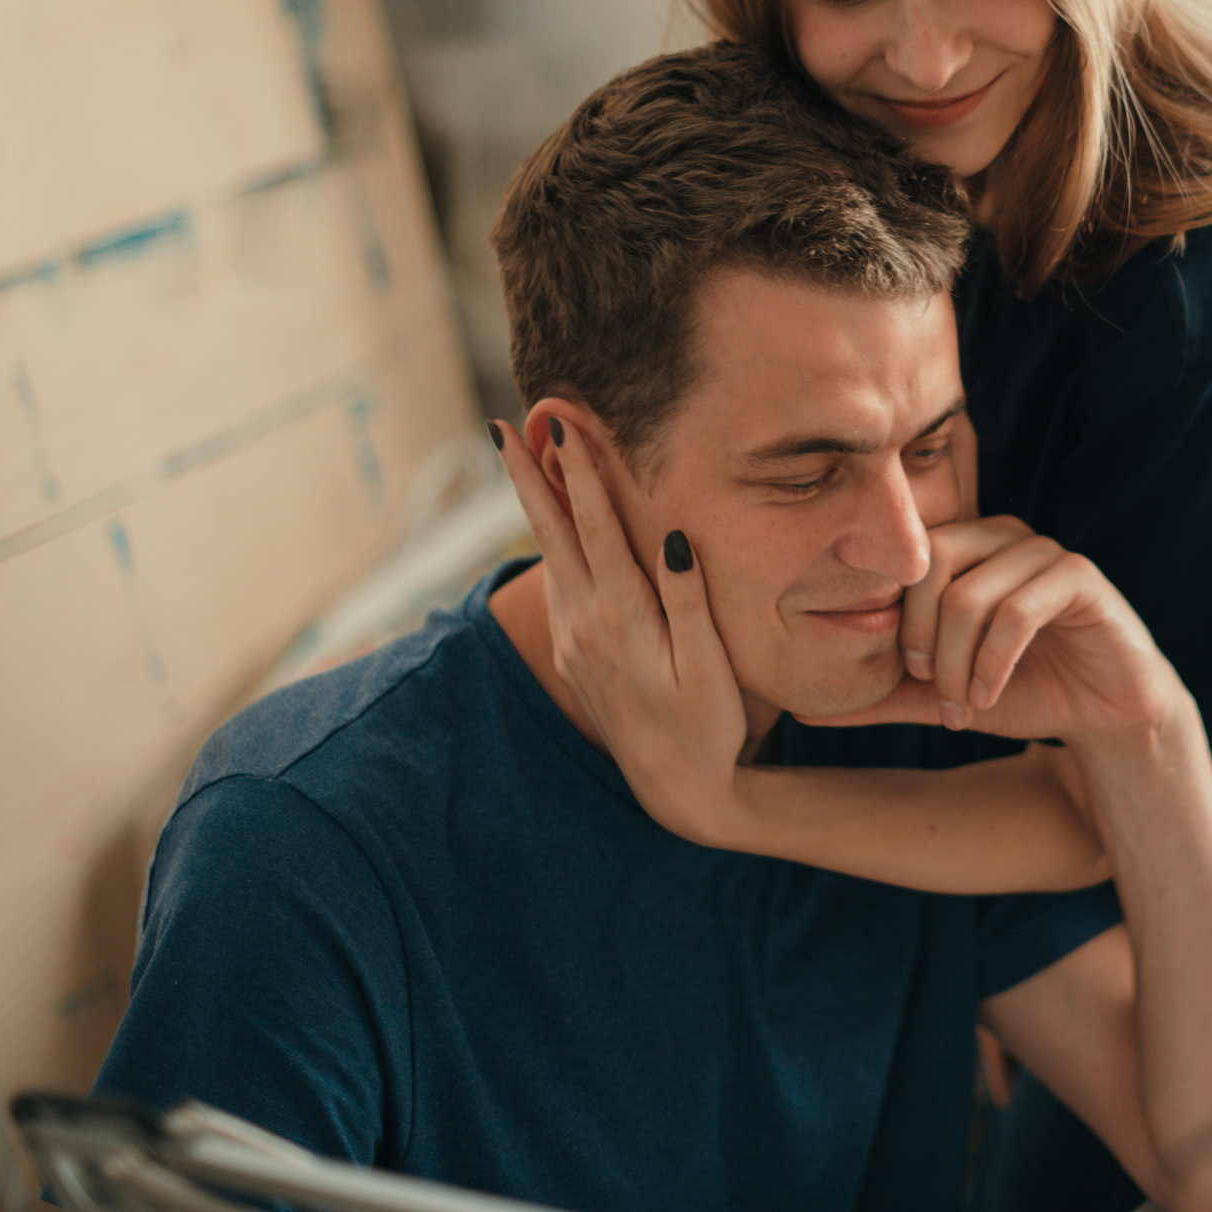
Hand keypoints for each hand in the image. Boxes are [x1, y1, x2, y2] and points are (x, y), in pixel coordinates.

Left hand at [488, 416, 748, 844]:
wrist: (674, 787)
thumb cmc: (706, 724)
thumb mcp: (710, 666)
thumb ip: (689, 600)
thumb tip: (674, 536)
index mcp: (622, 615)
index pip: (595, 527)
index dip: (579, 473)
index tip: (564, 425)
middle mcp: (586, 621)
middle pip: (550, 532)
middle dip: (526, 476)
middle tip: (501, 428)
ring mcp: (573, 638)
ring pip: (548, 553)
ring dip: (534, 503)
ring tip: (518, 457)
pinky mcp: (571, 652)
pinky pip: (557, 582)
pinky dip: (549, 542)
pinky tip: (550, 525)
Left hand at [805, 516, 1180, 749]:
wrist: (1107, 715)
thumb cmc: (1023, 694)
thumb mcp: (941, 698)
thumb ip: (882, 696)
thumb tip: (802, 713)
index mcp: (965, 550)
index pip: (906, 562)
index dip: (896, 620)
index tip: (907, 676)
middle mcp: (1002, 537)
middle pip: (932, 564)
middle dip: (922, 637)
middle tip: (930, 688)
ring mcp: (1043, 552)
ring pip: (973, 594)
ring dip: (959, 663)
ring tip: (963, 707)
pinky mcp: (1080, 578)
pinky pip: (1020, 609)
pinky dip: (994, 662)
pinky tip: (990, 697)